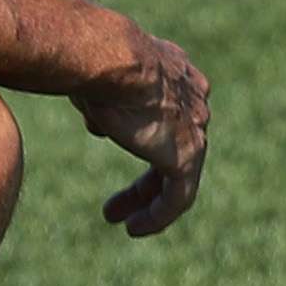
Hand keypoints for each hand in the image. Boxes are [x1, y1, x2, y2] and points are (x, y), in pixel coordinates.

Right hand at [76, 28, 210, 236]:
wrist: (108, 57)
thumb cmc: (92, 57)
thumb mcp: (95, 77)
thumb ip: (103, 99)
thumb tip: (99, 122)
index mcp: (174, 70)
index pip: (166, 108)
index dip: (139, 131)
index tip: (108, 140)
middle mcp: (192, 97)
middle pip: (174, 144)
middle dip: (147, 176)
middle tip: (118, 200)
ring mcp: (194, 127)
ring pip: (178, 175)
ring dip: (149, 201)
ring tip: (125, 224)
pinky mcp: (188, 155)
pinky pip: (179, 197)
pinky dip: (158, 216)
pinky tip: (135, 229)